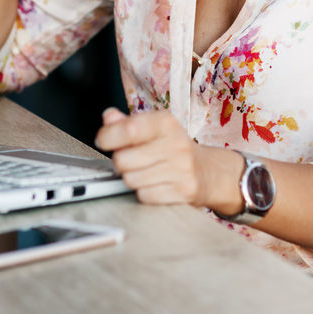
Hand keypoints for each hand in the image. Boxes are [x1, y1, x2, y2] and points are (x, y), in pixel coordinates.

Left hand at [94, 108, 241, 211]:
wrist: (209, 172)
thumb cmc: (175, 148)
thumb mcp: (154, 129)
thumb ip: (128, 122)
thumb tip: (108, 117)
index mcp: (166, 123)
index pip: (128, 129)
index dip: (108, 137)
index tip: (103, 140)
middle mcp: (176, 144)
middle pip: (123, 159)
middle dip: (120, 162)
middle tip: (131, 160)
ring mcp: (182, 169)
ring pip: (131, 179)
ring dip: (132, 178)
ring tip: (145, 172)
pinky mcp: (184, 191)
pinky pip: (145, 196)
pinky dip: (144, 193)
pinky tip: (155, 184)